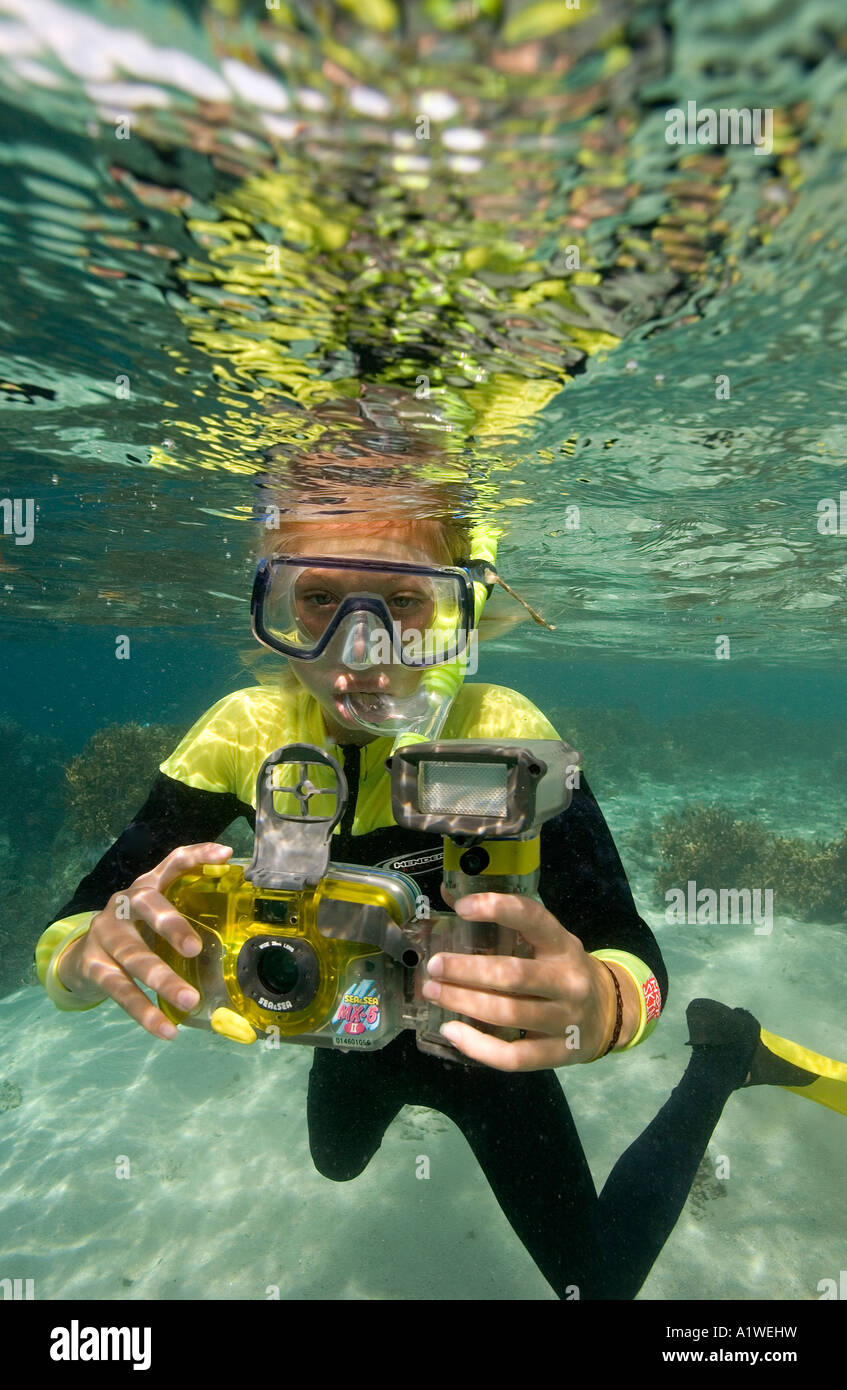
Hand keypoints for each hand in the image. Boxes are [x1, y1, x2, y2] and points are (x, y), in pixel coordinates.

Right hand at [56, 843, 232, 1039]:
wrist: (79, 954)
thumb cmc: (136, 933)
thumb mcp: (156, 917)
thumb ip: (189, 917)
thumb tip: (241, 936)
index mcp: (147, 886)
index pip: (172, 862)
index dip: (197, 855)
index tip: (224, 856)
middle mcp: (124, 903)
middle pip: (147, 905)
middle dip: (171, 925)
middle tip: (195, 948)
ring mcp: (105, 933)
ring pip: (133, 955)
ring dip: (162, 979)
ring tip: (189, 1001)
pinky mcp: (93, 965)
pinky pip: (120, 990)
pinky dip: (144, 1012)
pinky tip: (166, 1030)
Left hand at [421, 887, 628, 1070]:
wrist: (611, 1014)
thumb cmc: (563, 971)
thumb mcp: (547, 942)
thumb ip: (507, 924)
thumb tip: (450, 895)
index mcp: (562, 945)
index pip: (532, 918)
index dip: (497, 908)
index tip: (461, 908)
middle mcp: (568, 980)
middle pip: (512, 974)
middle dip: (466, 969)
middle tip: (433, 966)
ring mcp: (566, 1019)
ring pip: (508, 1013)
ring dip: (464, 1002)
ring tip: (434, 993)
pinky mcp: (559, 1053)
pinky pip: (514, 1056)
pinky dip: (478, 1046)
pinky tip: (452, 1032)